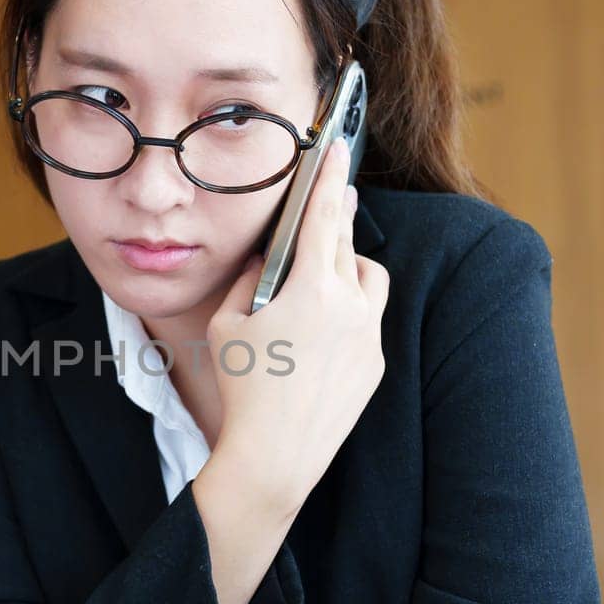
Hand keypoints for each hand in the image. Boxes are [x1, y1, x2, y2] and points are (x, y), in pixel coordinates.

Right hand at [205, 137, 389, 512]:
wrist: (275, 455)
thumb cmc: (243, 387)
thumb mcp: (229, 324)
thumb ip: (247, 281)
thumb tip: (263, 260)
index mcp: (311, 288)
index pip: (324, 216)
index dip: (329, 176)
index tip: (337, 147)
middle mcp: (350, 306)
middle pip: (347, 244)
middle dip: (335, 222)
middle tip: (326, 205)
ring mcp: (368, 336)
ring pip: (367, 281)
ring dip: (347, 269)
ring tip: (318, 281)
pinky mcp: (374, 365)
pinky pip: (366, 322)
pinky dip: (347, 314)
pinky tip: (318, 336)